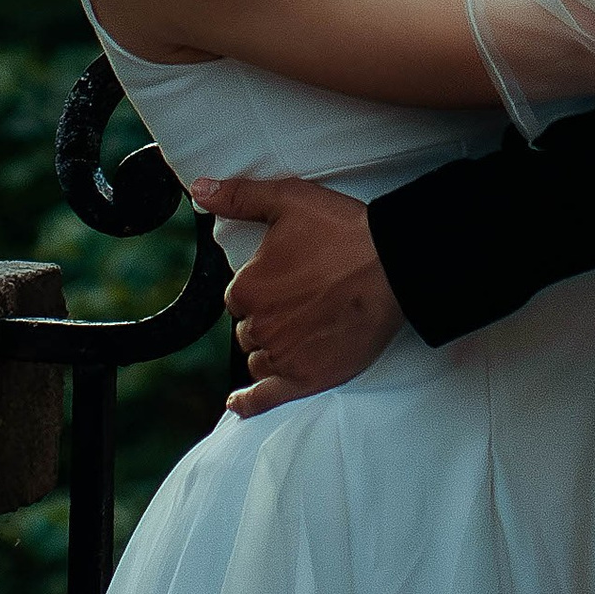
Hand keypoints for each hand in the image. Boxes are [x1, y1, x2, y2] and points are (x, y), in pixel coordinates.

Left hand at [191, 175, 404, 413]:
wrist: (394, 266)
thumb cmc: (344, 232)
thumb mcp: (289, 200)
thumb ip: (240, 197)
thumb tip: (200, 190)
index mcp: (248, 288)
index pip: (239, 296)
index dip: (261, 286)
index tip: (288, 278)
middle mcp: (260, 326)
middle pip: (249, 328)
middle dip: (268, 316)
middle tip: (303, 299)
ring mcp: (283, 357)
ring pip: (258, 358)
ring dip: (269, 347)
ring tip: (298, 332)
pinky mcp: (307, 379)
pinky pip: (265, 398)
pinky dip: (248, 403)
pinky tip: (238, 402)